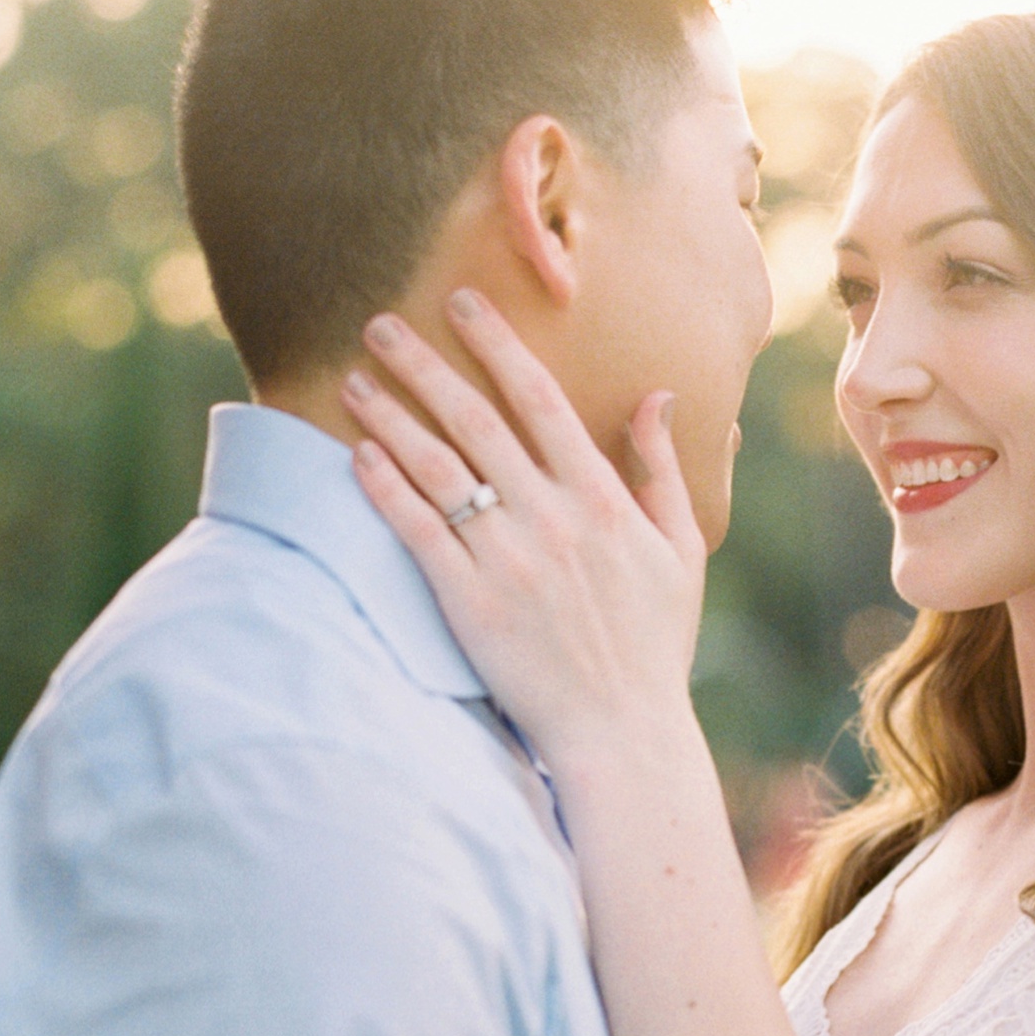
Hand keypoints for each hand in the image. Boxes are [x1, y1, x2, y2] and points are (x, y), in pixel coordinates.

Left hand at [344, 298, 704, 769]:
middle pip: (476, 419)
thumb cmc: (654, 645)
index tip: (462, 302)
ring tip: (353, 382)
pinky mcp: (470, 604)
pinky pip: (418, 532)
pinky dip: (386, 490)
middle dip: (424, 363)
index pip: (540, 399)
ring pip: (438, 469)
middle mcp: (552, 518)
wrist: (623, 733)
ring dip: (390, 418)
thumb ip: (661, 469)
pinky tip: (356, 457)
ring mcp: (508, 560)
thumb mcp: (681, 551)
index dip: (497, 344)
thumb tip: (655, 396)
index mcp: (602, 499)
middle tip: (379, 322)